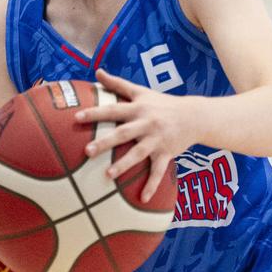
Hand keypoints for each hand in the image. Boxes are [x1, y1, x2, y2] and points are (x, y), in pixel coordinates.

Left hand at [74, 68, 196, 202]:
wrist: (194, 116)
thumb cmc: (162, 103)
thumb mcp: (141, 91)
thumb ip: (117, 83)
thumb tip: (97, 72)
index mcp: (138, 108)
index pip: (113, 109)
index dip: (96, 113)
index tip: (77, 117)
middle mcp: (146, 123)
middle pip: (123, 133)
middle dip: (105, 142)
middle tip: (87, 151)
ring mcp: (157, 140)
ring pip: (139, 153)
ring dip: (124, 164)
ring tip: (108, 175)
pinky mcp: (166, 153)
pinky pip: (158, 171)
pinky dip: (152, 185)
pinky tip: (143, 199)